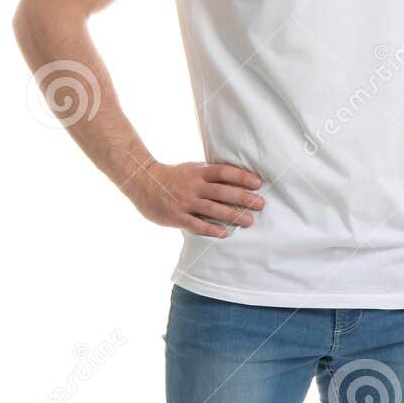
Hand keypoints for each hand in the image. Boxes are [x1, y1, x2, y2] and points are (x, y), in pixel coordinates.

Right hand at [125, 159, 264, 237]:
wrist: (142, 181)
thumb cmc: (174, 176)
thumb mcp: (192, 169)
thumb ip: (211, 174)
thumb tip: (238, 177)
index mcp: (198, 172)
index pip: (224, 172)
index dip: (242, 177)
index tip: (258, 183)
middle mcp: (193, 186)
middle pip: (222, 191)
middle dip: (243, 198)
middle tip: (261, 204)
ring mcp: (184, 201)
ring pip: (212, 209)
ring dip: (232, 215)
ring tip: (250, 221)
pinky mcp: (176, 216)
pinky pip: (196, 224)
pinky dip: (212, 229)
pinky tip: (226, 233)